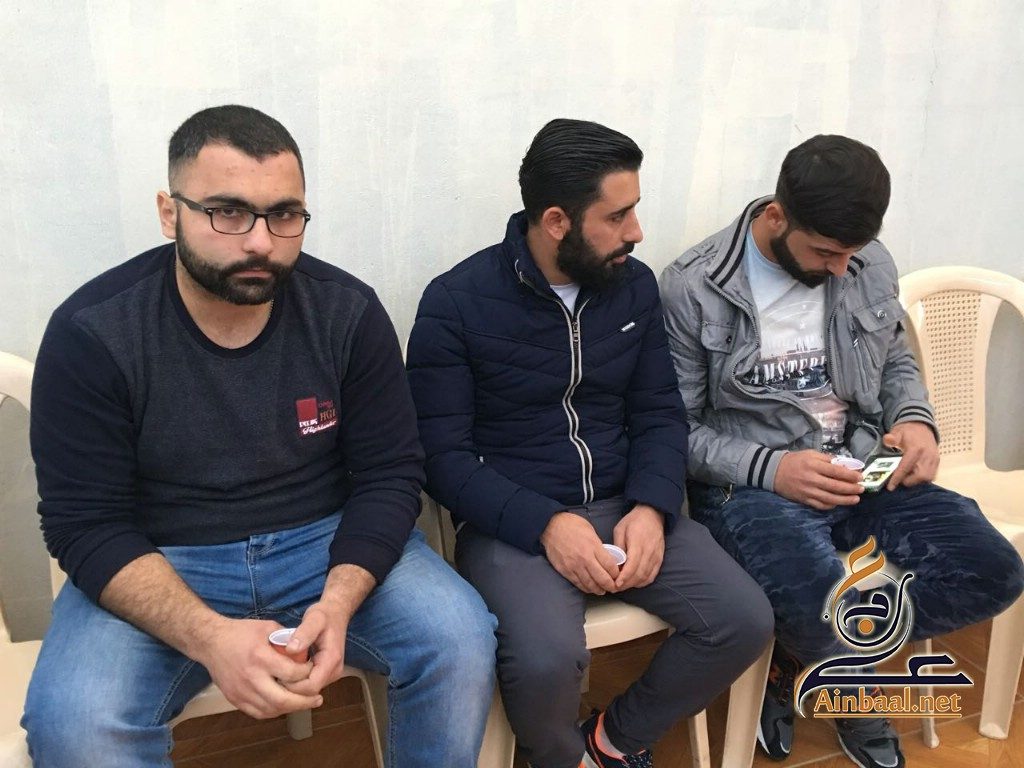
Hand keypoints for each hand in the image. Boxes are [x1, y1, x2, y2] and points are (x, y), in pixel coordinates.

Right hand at [196, 617, 320, 718]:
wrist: (211, 642)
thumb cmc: (240, 632)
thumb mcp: (267, 627)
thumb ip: (287, 638)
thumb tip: (305, 648)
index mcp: (261, 658)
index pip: (292, 674)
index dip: (307, 674)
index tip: (313, 670)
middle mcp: (252, 678)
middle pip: (283, 700)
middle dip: (305, 702)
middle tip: (318, 698)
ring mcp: (242, 692)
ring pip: (271, 710)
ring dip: (291, 709)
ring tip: (304, 703)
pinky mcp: (235, 699)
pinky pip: (258, 713)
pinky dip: (274, 712)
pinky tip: (284, 706)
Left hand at [280, 598, 349, 696]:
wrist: (337, 613)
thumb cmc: (324, 615)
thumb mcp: (314, 618)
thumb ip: (304, 633)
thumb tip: (291, 649)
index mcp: (332, 660)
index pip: (311, 686)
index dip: (293, 685)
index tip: (277, 674)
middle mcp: (334, 671)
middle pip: (310, 692)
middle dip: (291, 688)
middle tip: (274, 675)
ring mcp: (331, 674)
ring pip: (309, 691)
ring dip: (293, 686)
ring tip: (278, 673)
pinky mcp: (326, 674)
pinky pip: (310, 685)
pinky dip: (297, 682)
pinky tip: (286, 672)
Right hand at [540, 512, 618, 594]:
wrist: (551, 526)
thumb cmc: (571, 525)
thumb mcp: (590, 531)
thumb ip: (598, 546)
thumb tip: (606, 557)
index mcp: (593, 546)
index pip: (610, 566)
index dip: (616, 573)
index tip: (618, 575)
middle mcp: (585, 558)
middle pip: (602, 578)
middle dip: (610, 586)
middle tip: (614, 587)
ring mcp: (574, 566)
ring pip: (590, 584)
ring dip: (599, 589)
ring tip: (603, 590)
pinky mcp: (565, 570)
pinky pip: (578, 583)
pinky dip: (586, 588)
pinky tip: (590, 588)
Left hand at [612, 504, 664, 590]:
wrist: (652, 514)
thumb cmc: (634, 521)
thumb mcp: (620, 530)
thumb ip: (618, 547)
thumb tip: (614, 564)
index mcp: (638, 543)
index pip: (632, 565)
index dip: (624, 577)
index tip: (616, 584)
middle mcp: (649, 551)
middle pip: (639, 574)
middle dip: (627, 584)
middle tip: (616, 588)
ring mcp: (656, 556)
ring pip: (646, 577)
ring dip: (634, 584)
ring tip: (623, 586)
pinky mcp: (660, 558)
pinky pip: (653, 575)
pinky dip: (644, 582)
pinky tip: (635, 583)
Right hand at [774, 450, 863, 509]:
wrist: (773, 471)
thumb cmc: (795, 461)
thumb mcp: (810, 454)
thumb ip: (827, 459)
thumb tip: (845, 465)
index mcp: (813, 465)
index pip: (836, 471)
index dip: (850, 475)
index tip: (860, 477)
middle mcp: (811, 479)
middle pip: (836, 486)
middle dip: (851, 488)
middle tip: (862, 489)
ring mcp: (808, 491)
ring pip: (830, 498)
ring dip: (845, 500)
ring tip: (856, 499)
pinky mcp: (804, 499)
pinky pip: (821, 505)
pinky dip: (831, 505)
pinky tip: (838, 503)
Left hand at [882, 421, 939, 489]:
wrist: (922, 426)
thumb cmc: (907, 431)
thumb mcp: (897, 431)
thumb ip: (892, 438)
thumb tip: (888, 440)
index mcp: (916, 448)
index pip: (906, 467)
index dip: (898, 478)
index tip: (891, 487)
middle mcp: (927, 455)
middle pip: (921, 476)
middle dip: (910, 481)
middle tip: (900, 480)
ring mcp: (934, 459)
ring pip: (928, 477)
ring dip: (917, 481)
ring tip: (906, 477)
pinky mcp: (937, 461)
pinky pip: (932, 475)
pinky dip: (923, 479)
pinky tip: (913, 475)